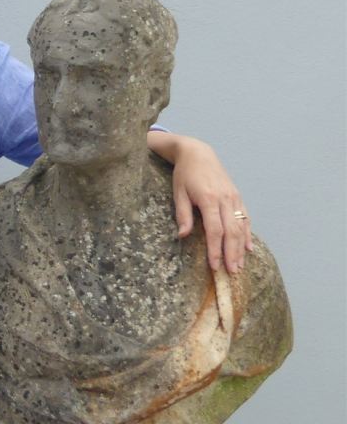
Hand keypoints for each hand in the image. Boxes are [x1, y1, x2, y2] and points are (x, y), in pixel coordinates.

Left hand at [170, 137, 252, 274]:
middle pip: (232, 231)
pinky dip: (248, 234)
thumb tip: (183, 235)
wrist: (198, 153)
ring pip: (241, 227)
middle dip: (232, 254)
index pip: (215, 230)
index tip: (215, 266)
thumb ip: (183, 214)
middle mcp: (225, 199)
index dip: (215, 249)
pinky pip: (246, 218)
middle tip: (232, 272)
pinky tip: (248, 248)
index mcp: (209, 199)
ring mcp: (234, 197)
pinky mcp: (238, 196)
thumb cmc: (184, 174)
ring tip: (240, 265)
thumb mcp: (178, 193)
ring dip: (241, 248)